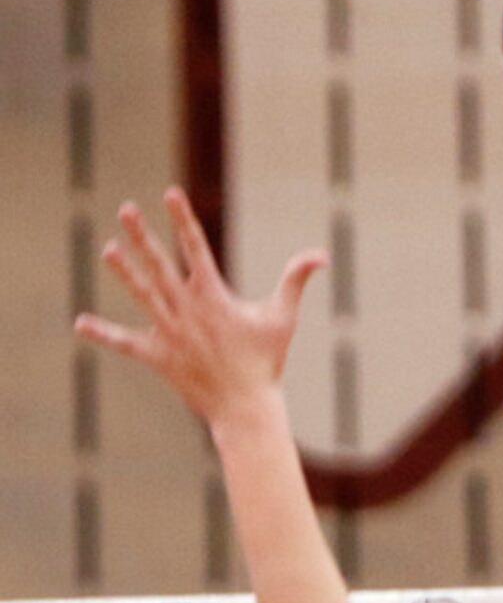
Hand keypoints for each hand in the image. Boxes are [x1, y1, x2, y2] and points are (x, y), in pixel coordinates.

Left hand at [74, 188, 324, 430]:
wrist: (245, 408)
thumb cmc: (266, 364)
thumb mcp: (283, 319)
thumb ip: (295, 282)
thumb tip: (321, 255)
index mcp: (214, 297)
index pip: (196, 248)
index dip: (183, 219)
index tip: (170, 193)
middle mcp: (187, 311)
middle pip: (160, 266)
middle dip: (143, 236)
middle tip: (126, 210)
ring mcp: (170, 334)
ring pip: (142, 296)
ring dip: (125, 272)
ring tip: (108, 249)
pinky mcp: (158, 358)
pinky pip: (127, 344)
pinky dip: (105, 334)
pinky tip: (81, 323)